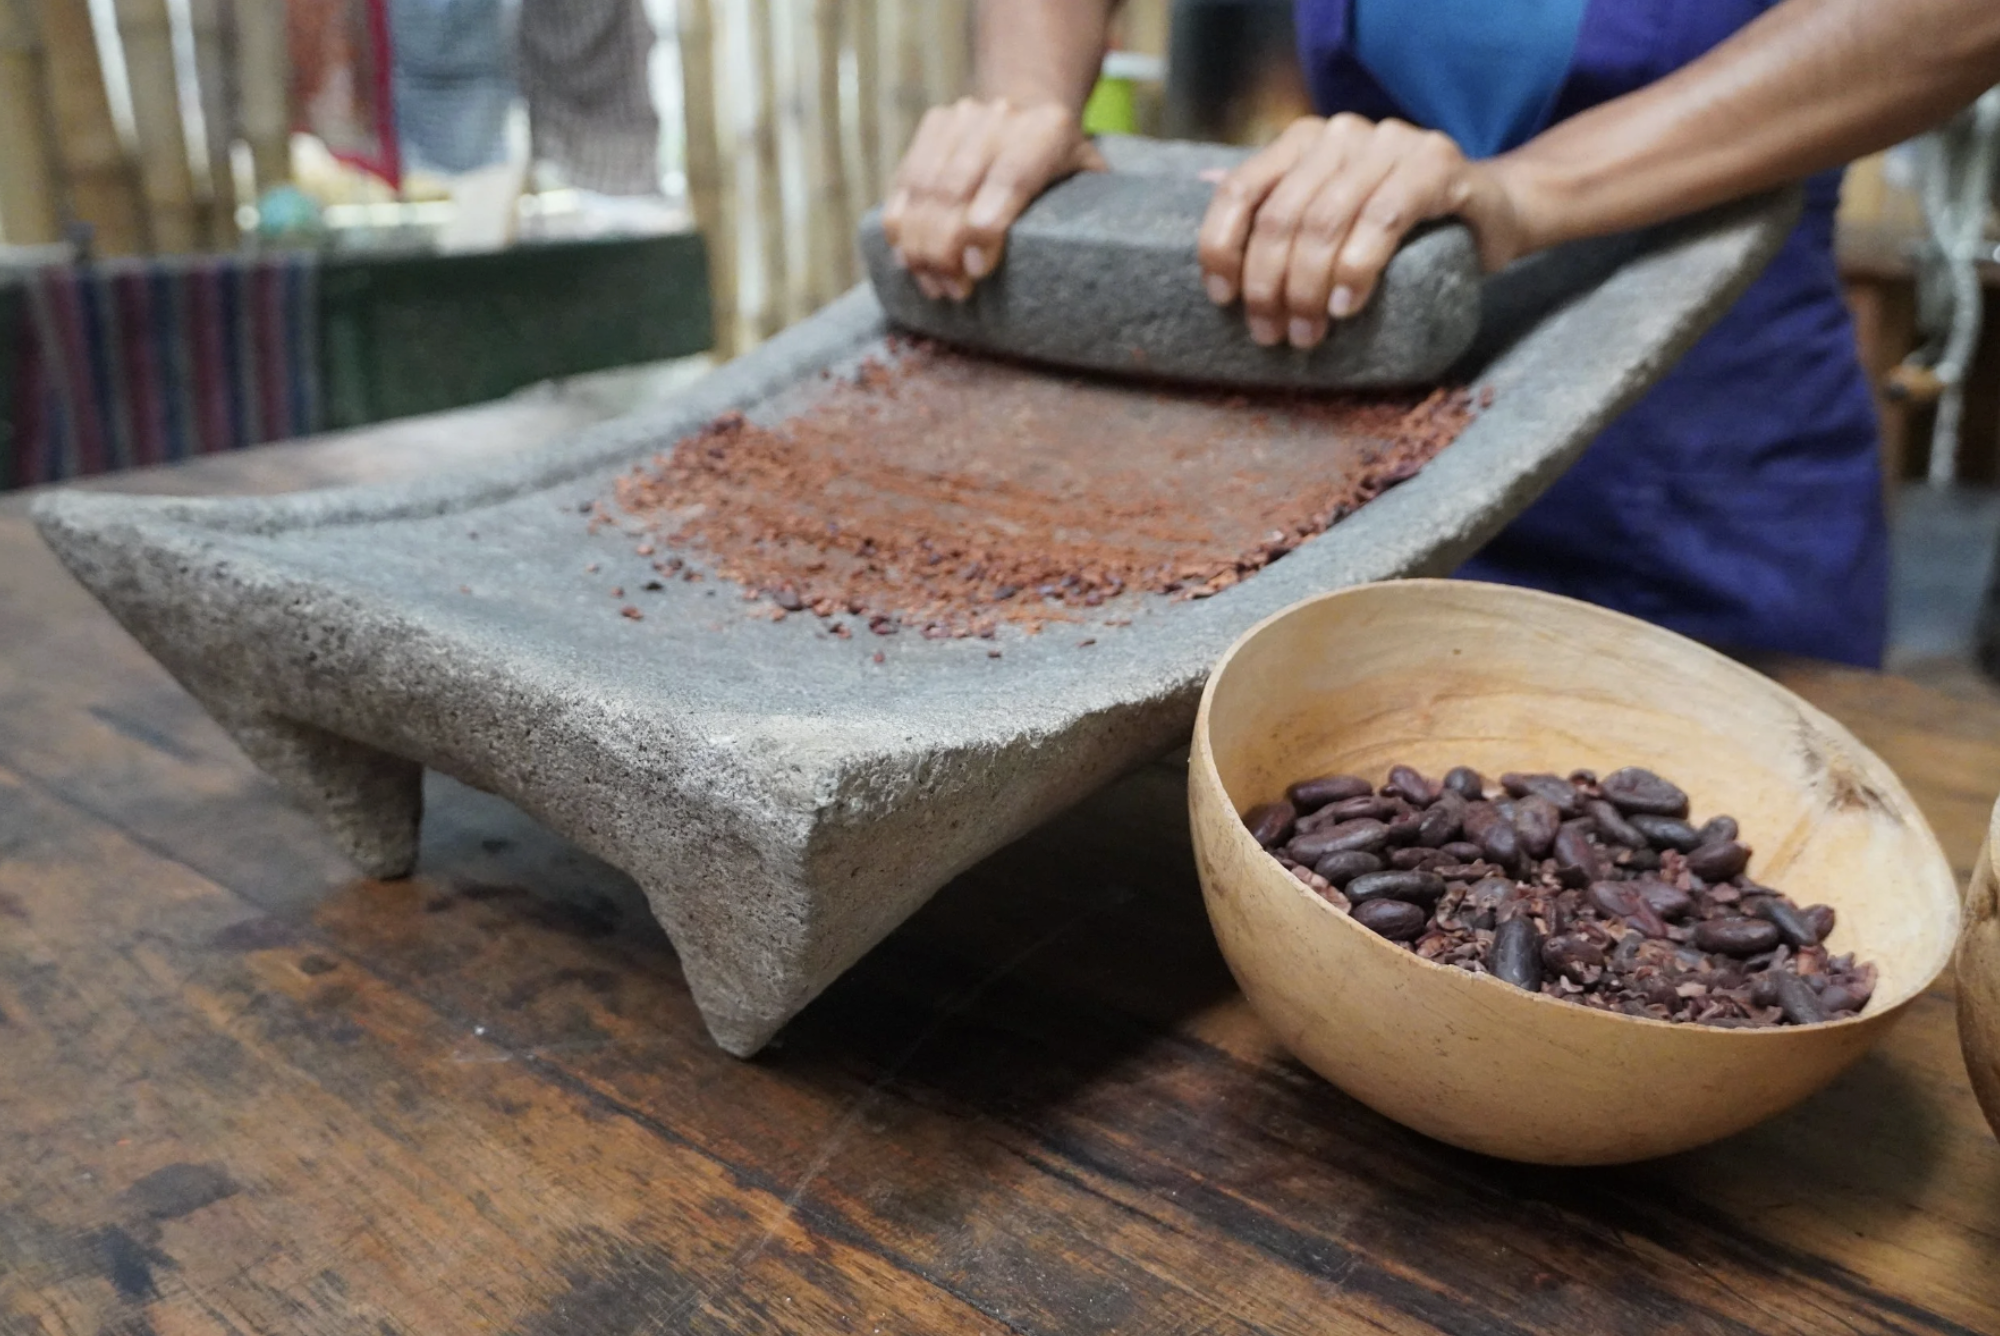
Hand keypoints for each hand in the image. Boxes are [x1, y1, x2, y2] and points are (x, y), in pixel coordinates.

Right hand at [882, 96, 1106, 300]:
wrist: (1028, 101)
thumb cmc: (1062, 161)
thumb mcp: (1087, 176)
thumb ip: (1092, 212)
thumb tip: (1094, 275)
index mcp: (1048, 129)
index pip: (1010, 177)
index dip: (987, 227)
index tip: (978, 271)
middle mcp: (1000, 118)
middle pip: (956, 188)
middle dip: (947, 248)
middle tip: (956, 292)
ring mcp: (960, 118)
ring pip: (924, 188)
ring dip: (921, 245)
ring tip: (934, 285)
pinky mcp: (930, 128)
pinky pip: (904, 182)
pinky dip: (901, 225)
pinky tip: (909, 260)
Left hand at [1197, 115, 1536, 347]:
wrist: (1495, 213)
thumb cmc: (1400, 230)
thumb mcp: (1331, 219)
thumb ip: (1280, 210)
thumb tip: (1206, 211)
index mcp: (1303, 141)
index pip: (1240, 190)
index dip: (1221, 249)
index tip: (1222, 301)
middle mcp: (1342, 134)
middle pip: (1281, 216)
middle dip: (1268, 286)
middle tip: (1271, 336)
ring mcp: (1391, 142)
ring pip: (1325, 222)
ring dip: (1306, 290)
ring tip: (1307, 335)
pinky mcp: (1436, 165)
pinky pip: (1382, 219)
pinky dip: (1356, 269)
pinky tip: (1345, 306)